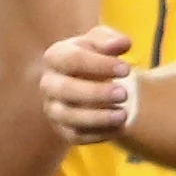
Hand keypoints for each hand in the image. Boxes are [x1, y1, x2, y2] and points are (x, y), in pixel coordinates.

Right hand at [39, 24, 140, 141]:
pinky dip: (98, 134)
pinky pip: (76, 135)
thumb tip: (122, 44)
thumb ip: (111, 40)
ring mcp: (53, 108)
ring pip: (68, 116)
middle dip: (95, 93)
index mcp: (55, 57)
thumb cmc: (96, 56)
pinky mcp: (62, 130)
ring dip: (97, 117)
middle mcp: (48, 84)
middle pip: (65, 89)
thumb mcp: (103, 42)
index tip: (127, 69)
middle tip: (125, 94)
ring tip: (124, 115)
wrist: (91, 80)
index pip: (72, 60)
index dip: (100, 65)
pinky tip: (120, 128)